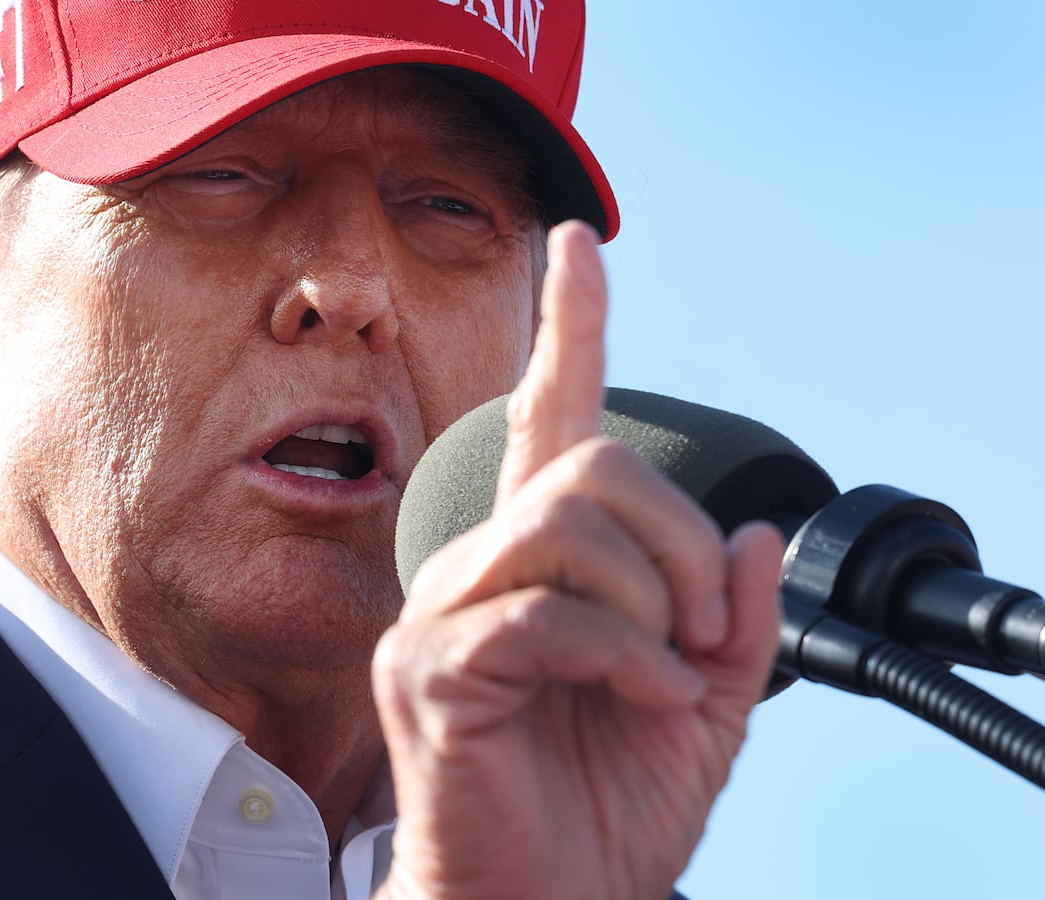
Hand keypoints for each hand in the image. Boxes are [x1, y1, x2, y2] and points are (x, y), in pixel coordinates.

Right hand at [371, 221, 783, 899]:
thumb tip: (749, 534)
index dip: (567, 330)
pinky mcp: (428, 671)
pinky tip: (646, 699)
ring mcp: (442, 614)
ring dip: (655, 597)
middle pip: (589, 465)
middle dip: (680, 541)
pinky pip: (545, 614)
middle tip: (704, 629)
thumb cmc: (601, 812)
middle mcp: (475, 567)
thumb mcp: (700, 704)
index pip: (545, 420)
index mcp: (535, 563)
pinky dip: (627, 655)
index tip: (577, 248)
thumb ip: (727, 620)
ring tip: (668, 672)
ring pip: (565, 525)